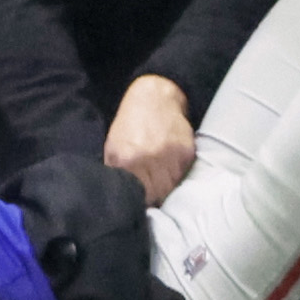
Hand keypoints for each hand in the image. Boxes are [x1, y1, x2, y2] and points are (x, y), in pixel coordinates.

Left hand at [102, 77, 198, 206]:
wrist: (155, 96)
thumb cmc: (130, 124)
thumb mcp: (114, 147)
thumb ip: (116, 172)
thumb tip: (121, 197)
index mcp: (127, 160)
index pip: (136, 195)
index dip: (138, 202)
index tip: (138, 203)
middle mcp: (149, 160)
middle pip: (155, 195)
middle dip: (153, 197)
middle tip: (150, 194)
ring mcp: (170, 157)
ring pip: (171, 187)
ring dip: (166, 188)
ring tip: (160, 181)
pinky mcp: (186, 152)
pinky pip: (183, 175)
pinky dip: (177, 175)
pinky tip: (170, 168)